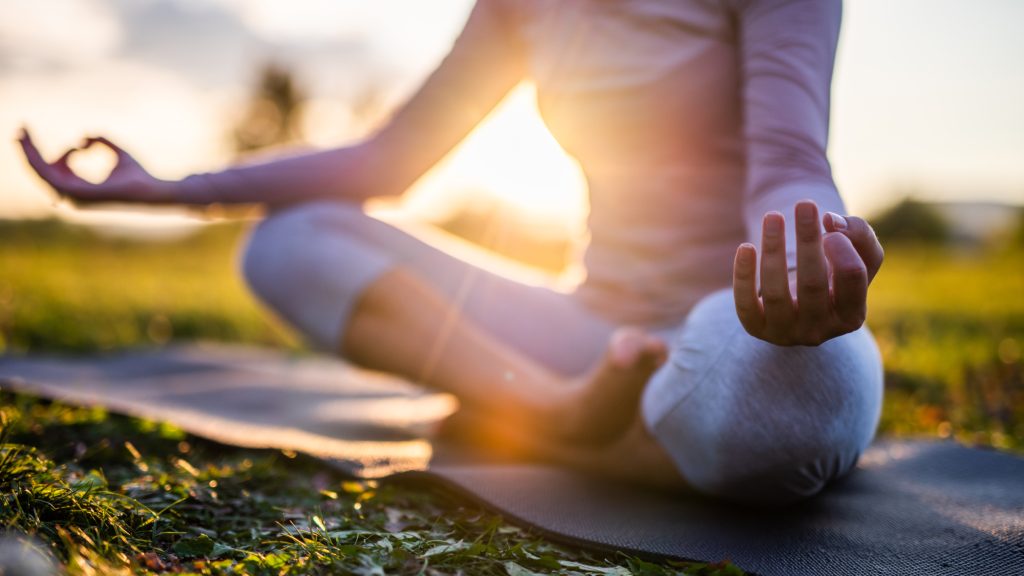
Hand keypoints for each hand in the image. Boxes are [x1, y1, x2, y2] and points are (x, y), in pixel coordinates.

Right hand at [17, 127, 172, 204]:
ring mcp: (73, 196)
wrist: (151, 188)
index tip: (41, 134)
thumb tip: (83, 137)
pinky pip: (49, 176)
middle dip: (28, 151)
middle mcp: (73, 195)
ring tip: (22, 133)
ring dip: (29, 153)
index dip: (48, 151)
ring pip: (41, 173)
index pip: (55, 169)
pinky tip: (31, 144)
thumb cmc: (137, 174)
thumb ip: (100, 141)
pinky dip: (38, 160)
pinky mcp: (76, 193)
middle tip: (20, 130)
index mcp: (80, 188)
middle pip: (42, 172)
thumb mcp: (117, 151)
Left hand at [733, 200, 883, 345]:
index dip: (842, 247)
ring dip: (773, 250)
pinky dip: (743, 275)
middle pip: (813, 284)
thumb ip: (859, 233)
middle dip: (807, 241)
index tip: (830, 226)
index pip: (852, 278)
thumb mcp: (858, 255)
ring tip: (773, 216)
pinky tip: (746, 247)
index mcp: (851, 316)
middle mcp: (819, 331)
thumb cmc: (834, 276)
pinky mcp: (757, 328)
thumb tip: (830, 220)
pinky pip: (746, 304)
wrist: (802, 306)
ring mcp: (786, 333)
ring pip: (776, 293)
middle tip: (804, 204)